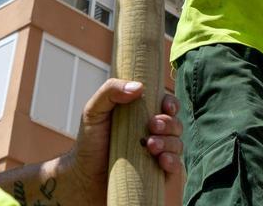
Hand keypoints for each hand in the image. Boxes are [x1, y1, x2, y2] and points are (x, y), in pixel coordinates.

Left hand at [63, 79, 182, 204]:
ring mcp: (158, 155)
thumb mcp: (94, 111)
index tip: (166, 107)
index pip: (167, 106)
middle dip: (168, 123)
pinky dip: (173, 162)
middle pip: (175, 124)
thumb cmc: (90, 142)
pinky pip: (176, 169)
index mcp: (143, 116)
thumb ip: (111, 91)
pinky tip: (162, 161)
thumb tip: (139, 87)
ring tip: (150, 145)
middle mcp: (155, 134)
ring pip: (177, 144)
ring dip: (169, 143)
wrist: (85, 177)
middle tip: (152, 126)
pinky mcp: (159, 176)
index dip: (171, 104)